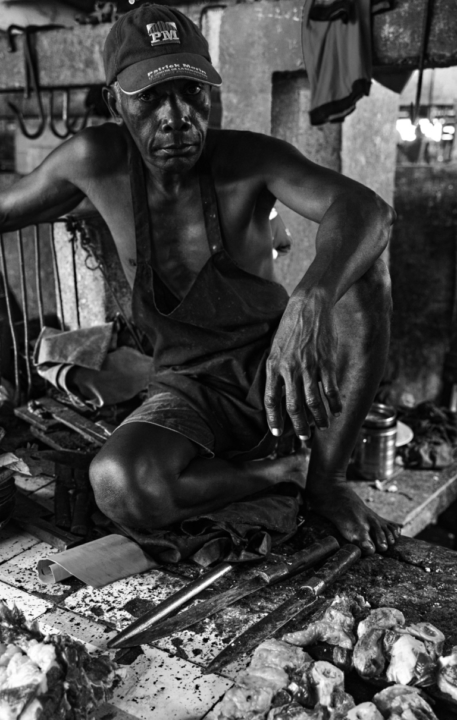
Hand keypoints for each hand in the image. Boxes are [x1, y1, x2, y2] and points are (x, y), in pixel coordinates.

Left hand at [265, 293, 342, 436]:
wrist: (309, 306)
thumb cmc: (291, 326)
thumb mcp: (276, 347)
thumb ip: (277, 369)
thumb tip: (279, 389)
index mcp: (274, 366)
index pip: (271, 400)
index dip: (273, 419)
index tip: (276, 433)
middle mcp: (289, 370)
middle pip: (293, 407)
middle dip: (299, 426)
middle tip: (304, 438)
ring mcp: (308, 367)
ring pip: (313, 402)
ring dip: (318, 419)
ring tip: (322, 427)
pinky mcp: (326, 363)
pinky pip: (330, 390)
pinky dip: (334, 403)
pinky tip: (337, 410)